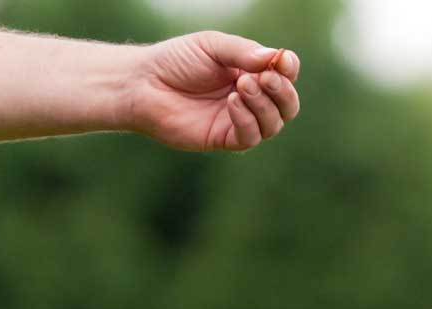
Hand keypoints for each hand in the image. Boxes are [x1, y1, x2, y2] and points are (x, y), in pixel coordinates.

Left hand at [128, 31, 300, 151]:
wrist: (143, 84)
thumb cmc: (176, 61)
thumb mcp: (212, 46)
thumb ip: (243, 51)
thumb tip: (275, 58)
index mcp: (252, 74)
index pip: (285, 76)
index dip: (289, 69)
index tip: (283, 60)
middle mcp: (251, 100)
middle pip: (287, 104)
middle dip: (282, 91)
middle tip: (265, 77)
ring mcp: (239, 121)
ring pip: (273, 123)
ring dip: (264, 104)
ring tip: (242, 87)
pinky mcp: (224, 139)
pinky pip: (250, 137)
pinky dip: (247, 119)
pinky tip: (232, 102)